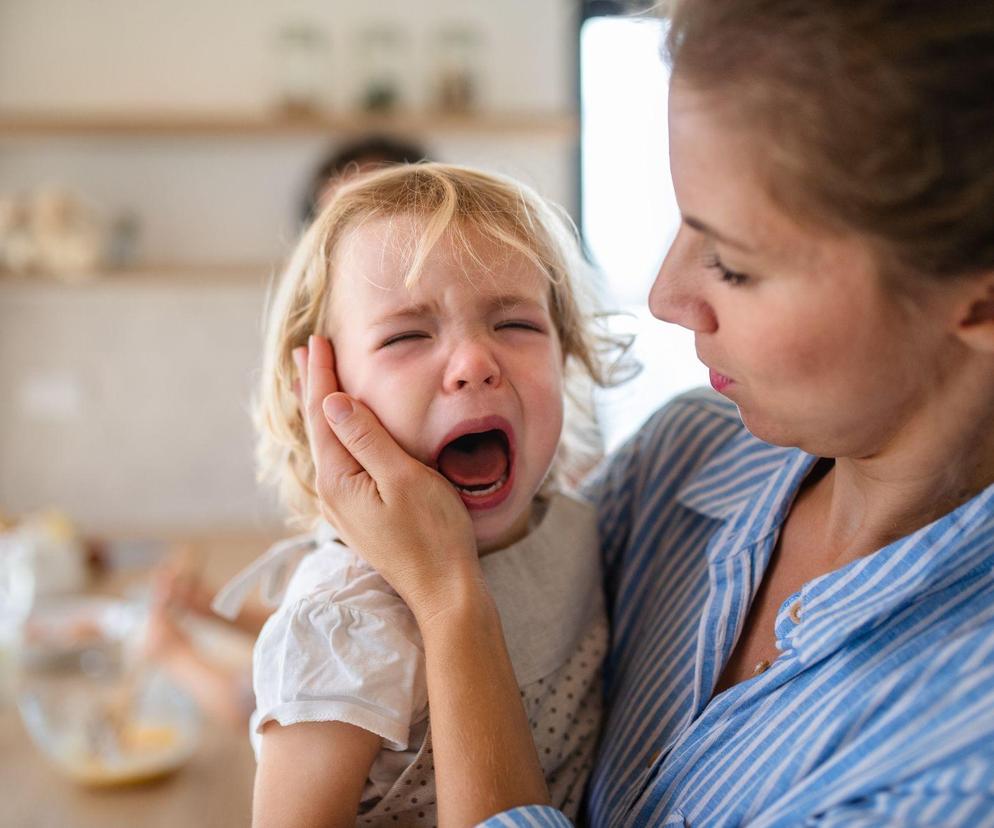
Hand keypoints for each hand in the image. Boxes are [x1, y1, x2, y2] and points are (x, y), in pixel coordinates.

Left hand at [294, 335, 482, 621]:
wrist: (444, 590)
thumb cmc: (433, 534)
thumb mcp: (404, 478)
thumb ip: (367, 439)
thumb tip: (332, 401)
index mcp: (339, 480)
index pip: (324, 414)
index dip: (321, 375)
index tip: (317, 342)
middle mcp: (333, 493)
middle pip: (318, 428)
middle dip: (313, 387)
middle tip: (305, 351)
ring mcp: (345, 506)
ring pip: (327, 445)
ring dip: (322, 409)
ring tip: (312, 382)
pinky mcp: (360, 514)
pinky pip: (339, 461)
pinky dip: (336, 434)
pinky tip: (338, 432)